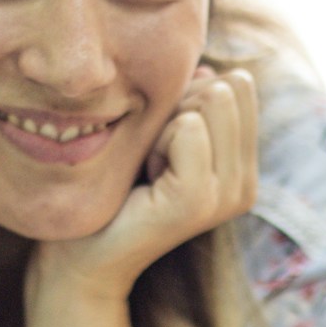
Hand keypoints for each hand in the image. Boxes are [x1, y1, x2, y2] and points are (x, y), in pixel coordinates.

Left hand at [30, 66, 258, 304]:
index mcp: (243, 169)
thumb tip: (210, 70)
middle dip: (179, 109)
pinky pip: (189, 127)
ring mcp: (225, 196)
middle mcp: (245, 186)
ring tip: (147, 169)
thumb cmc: (114, 191)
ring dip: (165, 125)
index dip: (190, 99)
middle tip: (151, 158)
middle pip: (227, 88)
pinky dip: (156, 140)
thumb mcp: (159, 135)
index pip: (238, 85)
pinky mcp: (197, 201)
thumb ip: (190, 102)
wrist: (80, 256)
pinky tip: (143, 178)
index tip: (162, 145)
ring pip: (211, 101)